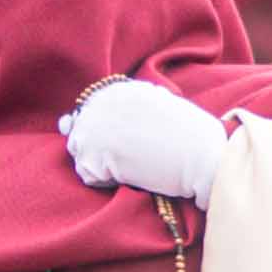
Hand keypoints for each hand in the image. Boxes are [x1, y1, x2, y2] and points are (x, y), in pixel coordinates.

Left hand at [62, 76, 223, 206]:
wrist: (205, 156)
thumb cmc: (190, 138)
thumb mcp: (157, 107)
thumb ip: (123, 109)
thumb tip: (66, 122)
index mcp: (119, 89)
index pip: (93, 111)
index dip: (110, 132)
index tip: (132, 142)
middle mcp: (100, 101)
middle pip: (80, 129)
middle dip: (100, 146)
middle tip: (134, 157)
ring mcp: (93, 126)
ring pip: (80, 151)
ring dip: (101, 162)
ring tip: (134, 164)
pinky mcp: (92, 154)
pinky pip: (87, 174)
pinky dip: (106, 181)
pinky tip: (132, 175)